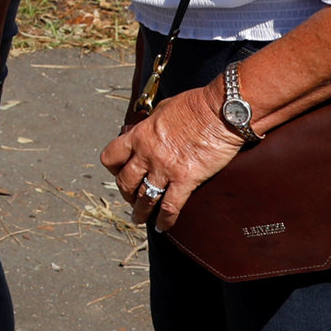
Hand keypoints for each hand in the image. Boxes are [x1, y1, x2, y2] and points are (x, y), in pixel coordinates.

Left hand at [99, 86, 246, 231]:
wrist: (220, 110)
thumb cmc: (195, 104)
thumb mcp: (163, 109)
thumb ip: (151, 123)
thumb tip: (147, 127)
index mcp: (139, 135)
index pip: (111, 157)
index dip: (113, 168)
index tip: (119, 173)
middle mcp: (147, 154)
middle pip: (125, 182)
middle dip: (126, 193)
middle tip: (131, 200)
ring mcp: (165, 169)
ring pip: (144, 198)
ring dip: (140, 212)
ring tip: (140, 220)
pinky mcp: (186, 179)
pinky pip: (170, 206)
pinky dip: (165, 220)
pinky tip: (163, 226)